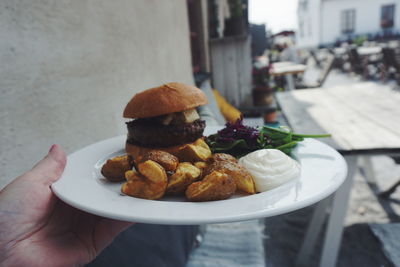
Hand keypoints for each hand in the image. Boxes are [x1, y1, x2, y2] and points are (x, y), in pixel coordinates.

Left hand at [0, 145, 132, 266]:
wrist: (1, 254)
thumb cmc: (4, 219)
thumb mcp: (28, 184)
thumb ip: (50, 167)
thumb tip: (58, 148)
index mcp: (61, 194)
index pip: (88, 179)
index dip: (104, 169)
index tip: (120, 157)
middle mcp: (75, 209)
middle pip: (104, 194)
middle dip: (121, 182)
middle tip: (139, 168)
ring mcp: (85, 226)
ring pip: (113, 209)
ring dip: (129, 198)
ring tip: (145, 183)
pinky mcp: (92, 242)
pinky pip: (114, 227)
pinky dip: (128, 216)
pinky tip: (138, 204)